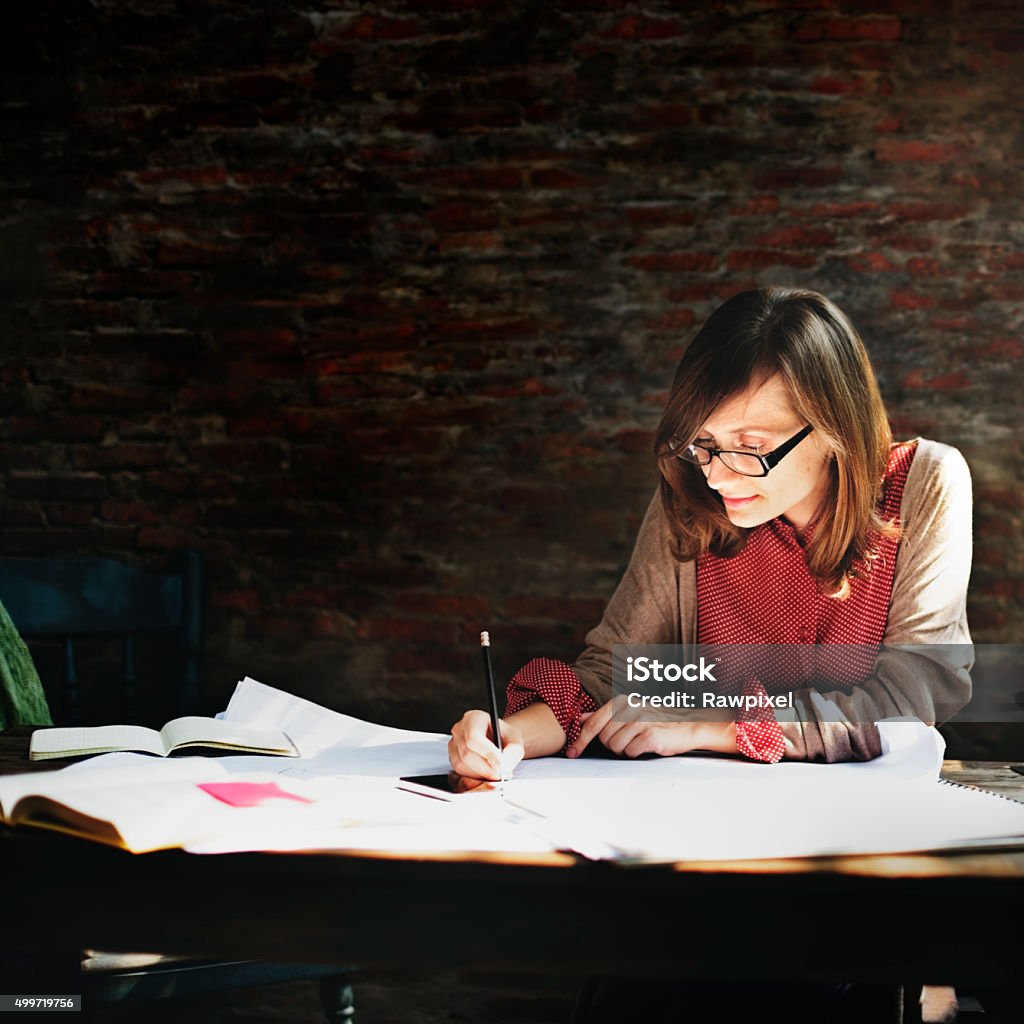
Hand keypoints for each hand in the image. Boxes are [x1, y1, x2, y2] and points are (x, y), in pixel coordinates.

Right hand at [448, 709, 524, 779]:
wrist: (500, 740)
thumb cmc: (505, 737)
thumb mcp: (515, 740)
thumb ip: (513, 751)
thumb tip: (504, 766)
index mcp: (474, 718)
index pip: (474, 737)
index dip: (487, 754)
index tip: (501, 766)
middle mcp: (460, 729)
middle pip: (467, 753)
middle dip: (485, 768)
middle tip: (501, 774)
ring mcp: (453, 743)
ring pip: (461, 765)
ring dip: (480, 775)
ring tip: (496, 774)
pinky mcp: (452, 758)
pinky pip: (459, 772)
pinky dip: (474, 778)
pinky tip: (486, 775)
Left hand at [566, 696, 736, 759]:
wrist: (686, 728)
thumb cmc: (655, 723)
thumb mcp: (627, 715)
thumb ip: (603, 716)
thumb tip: (579, 719)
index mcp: (621, 701)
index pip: (593, 724)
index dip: (580, 741)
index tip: (571, 753)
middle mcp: (629, 707)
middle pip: (603, 739)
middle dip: (612, 746)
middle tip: (628, 741)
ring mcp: (640, 720)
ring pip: (615, 747)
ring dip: (625, 751)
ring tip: (638, 743)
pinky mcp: (650, 734)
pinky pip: (631, 752)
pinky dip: (637, 754)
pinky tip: (646, 746)